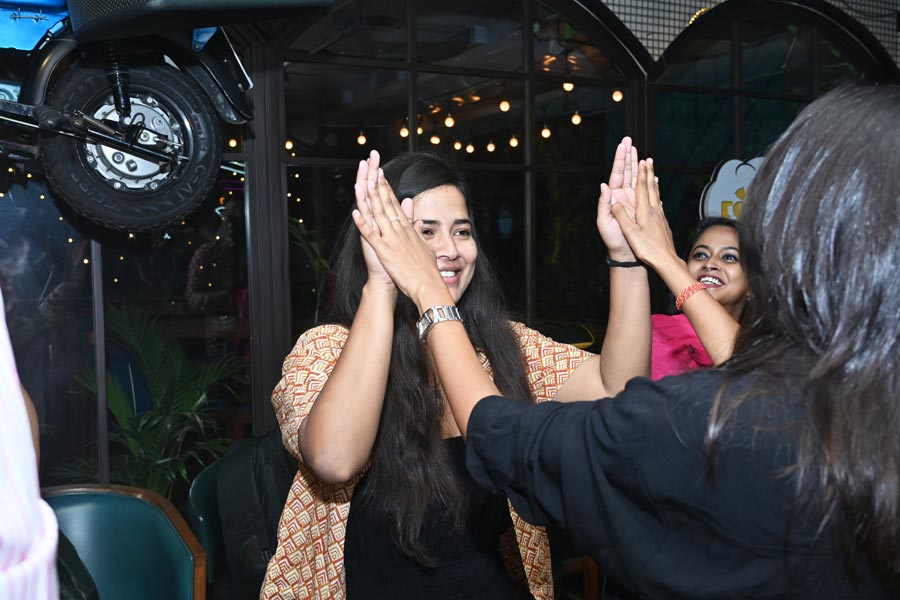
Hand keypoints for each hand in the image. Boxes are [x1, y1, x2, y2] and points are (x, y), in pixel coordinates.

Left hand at [352, 166, 449, 311]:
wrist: (429, 285)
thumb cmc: (428, 270)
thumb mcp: (425, 247)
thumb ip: (420, 233)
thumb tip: (419, 222)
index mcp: (409, 230)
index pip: (396, 205)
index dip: (387, 189)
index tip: (381, 176)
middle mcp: (400, 230)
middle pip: (387, 204)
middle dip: (378, 186)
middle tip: (371, 169)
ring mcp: (392, 240)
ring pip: (378, 214)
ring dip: (369, 198)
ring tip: (362, 182)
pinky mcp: (385, 251)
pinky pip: (371, 235)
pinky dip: (363, 224)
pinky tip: (355, 213)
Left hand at [597, 137, 638, 260]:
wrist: (626, 254)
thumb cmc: (612, 240)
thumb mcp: (604, 222)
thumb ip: (604, 204)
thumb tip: (604, 185)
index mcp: (614, 197)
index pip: (617, 173)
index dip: (620, 159)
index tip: (623, 145)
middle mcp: (623, 196)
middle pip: (627, 172)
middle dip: (628, 156)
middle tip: (630, 141)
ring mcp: (633, 201)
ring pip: (637, 178)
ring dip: (639, 166)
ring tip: (641, 153)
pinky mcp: (641, 208)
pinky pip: (646, 192)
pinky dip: (649, 182)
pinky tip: (651, 174)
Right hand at [611, 158, 678, 269]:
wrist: (666, 261)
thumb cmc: (647, 249)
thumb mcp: (631, 233)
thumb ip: (622, 215)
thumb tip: (613, 200)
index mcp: (645, 211)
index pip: (642, 188)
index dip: (641, 173)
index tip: (641, 160)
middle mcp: (654, 210)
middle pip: (651, 188)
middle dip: (649, 173)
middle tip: (649, 160)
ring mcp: (660, 216)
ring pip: (657, 195)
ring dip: (654, 183)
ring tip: (654, 174)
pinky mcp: (663, 223)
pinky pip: (659, 205)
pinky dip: (657, 197)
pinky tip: (658, 199)